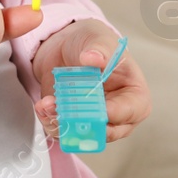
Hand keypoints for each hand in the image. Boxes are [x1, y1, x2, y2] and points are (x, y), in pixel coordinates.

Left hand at [31, 18, 150, 145]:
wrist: (67, 47)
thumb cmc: (93, 45)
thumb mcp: (99, 41)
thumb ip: (99, 49)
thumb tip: (93, 57)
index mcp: (134, 97)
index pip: (130, 112)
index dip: (113, 113)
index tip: (96, 108)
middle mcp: (117, 117)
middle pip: (105, 132)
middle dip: (82, 122)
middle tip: (64, 107)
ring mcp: (94, 123)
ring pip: (81, 136)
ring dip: (61, 122)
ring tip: (47, 103)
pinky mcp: (72, 124)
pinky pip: (62, 133)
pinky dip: (50, 121)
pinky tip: (43, 105)